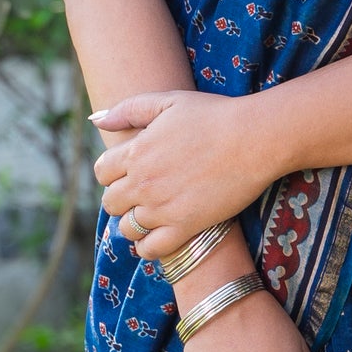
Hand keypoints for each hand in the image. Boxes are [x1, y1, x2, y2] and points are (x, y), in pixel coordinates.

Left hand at [92, 89, 277, 261]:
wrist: (255, 139)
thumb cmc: (215, 115)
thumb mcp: (169, 101)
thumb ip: (129, 109)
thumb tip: (96, 120)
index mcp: (136, 151)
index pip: (102, 172)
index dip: (112, 172)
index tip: (129, 172)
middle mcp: (143, 183)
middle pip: (111, 202)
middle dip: (122, 198)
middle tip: (142, 193)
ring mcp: (162, 208)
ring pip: (127, 228)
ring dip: (134, 222)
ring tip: (152, 214)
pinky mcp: (185, 227)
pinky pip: (151, 249)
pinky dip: (148, 247)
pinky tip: (158, 236)